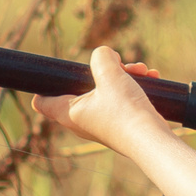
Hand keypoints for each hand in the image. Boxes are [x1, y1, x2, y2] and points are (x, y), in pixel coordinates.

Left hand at [32, 46, 168, 155]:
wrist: (153, 139)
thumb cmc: (126, 111)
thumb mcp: (110, 74)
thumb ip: (101, 57)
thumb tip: (105, 56)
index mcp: (68, 112)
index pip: (42, 102)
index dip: (44, 85)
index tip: (57, 73)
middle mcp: (82, 121)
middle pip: (80, 89)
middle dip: (100, 72)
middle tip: (116, 65)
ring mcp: (102, 124)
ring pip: (106, 91)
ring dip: (123, 76)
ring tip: (139, 69)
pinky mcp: (121, 124)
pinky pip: (122, 99)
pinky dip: (133, 87)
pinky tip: (150, 77)